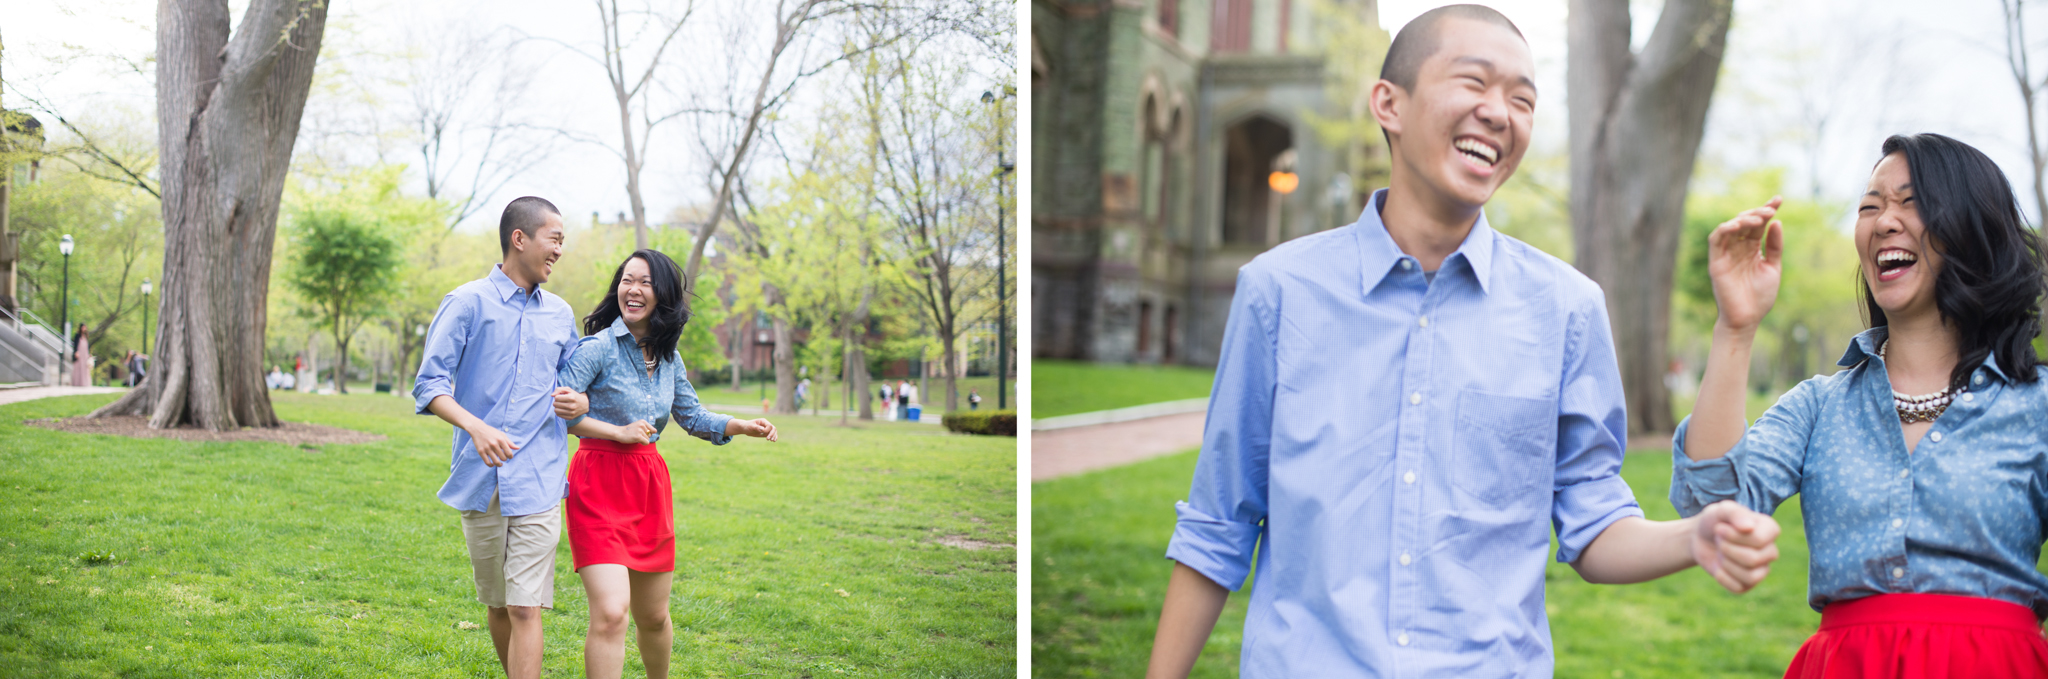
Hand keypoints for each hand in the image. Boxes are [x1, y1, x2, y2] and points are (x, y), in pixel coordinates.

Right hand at [466, 423, 519, 466]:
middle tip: (503, 458)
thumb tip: (518, 448)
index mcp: (500, 439)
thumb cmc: (491, 432)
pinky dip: (491, 465)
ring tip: (500, 464)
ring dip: (499, 464)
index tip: (509, 456)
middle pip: (503, 458)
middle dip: (504, 459)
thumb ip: (510, 442)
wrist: (477, 429)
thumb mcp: (501, 435)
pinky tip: (493, 464)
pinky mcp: (480, 451)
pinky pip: (487, 462)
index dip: (510, 457)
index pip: (509, 453)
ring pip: (496, 462)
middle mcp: (494, 444)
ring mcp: (487, 448)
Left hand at [552, 387, 588, 419]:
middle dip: (556, 402)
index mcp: (571, 398)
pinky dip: (559, 412)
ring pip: (556, 410)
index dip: (557, 396)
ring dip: (557, 407)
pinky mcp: (570, 417)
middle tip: (561, 401)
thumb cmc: (574, 396)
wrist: (584, 404)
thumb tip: (552, 395)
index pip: (556, 398)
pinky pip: (558, 415)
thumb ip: (559, 389)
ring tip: (561, 405)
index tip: (561, 397)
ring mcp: (571, 413)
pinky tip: (563, 409)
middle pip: (555, 404)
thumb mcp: (568, 390)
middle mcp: (572, 406)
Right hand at [612, 420, 654, 444]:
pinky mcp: (638, 436)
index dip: (648, 434)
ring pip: (648, 439)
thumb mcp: (638, 425)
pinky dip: (643, 443)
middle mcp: (642, 425)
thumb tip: (655, 431)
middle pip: (650, 435)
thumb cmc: (629, 431)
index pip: (653, 430)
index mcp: (643, 421)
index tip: (641, 433)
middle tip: (636, 435)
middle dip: (644, 437)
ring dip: (642, 440)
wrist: (619, 433)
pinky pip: (646, 442)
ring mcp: (640, 430)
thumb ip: (646, 427)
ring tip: (634, 437)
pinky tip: (636, 440)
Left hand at [730, 418, 777, 441]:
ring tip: (772, 441)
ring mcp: (766, 429)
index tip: (761, 432)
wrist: (745, 428)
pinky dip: (774, 437)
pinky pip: (772, 435)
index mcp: (763, 421)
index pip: (769, 425)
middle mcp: (766, 424)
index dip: (767, 430)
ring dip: (774, 436)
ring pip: (774, 432)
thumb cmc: (747, 426)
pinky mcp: (766, 433)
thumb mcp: (751, 426)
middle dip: (772, 434)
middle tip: (768, 439)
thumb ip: (757, 427)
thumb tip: (763, 429)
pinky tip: (774, 441)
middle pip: (773, 428)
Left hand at [1689, 500, 1780, 593]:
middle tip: (1718, 540)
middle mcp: (1770, 551)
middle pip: (1754, 559)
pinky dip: (1722, 576)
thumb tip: (1749, 527)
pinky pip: (1739, 588)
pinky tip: (1718, 566)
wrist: (1699, 537)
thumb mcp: (1722, 510)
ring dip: (1726, 563)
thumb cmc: (1715, 521)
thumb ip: (1735, 514)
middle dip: (1727, 549)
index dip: (1734, 536)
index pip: (1759, 540)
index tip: (1719, 528)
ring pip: (1750, 577)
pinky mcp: (1748, 584)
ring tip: (1721, 552)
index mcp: (1770, 530)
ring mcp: (1761, 569)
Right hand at [1707, 196, 1784, 332]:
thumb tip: (1776, 222)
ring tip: (1759, 218)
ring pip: (1730, 227)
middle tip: (1771, 209)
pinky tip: (1739, 224)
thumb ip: (1774, 246)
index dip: (1767, 209)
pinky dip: (1725, 228)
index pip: (1758, 225)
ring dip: (1743, 218)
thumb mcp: (1773, 267)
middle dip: (1758, 213)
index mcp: (1751, 249)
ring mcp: (1725, 254)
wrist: (1747, 319)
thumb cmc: (1760, 297)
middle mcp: (1737, 249)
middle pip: (1745, 222)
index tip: (1779, 199)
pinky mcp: (1715, 261)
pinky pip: (1716, 239)